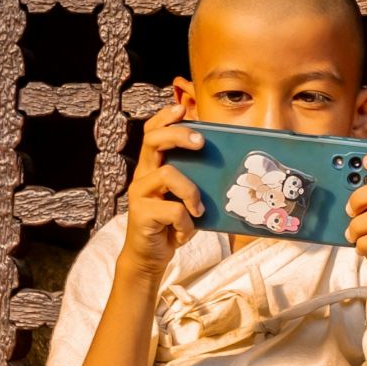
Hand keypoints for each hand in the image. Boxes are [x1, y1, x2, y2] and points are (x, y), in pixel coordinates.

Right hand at [118, 105, 204, 279]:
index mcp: (152, 167)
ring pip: (168, 175)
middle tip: (200, 142)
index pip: (151, 132)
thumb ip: (195, 180)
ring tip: (197, 210)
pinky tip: (184, 232)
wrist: (151, 256)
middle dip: (178, 135)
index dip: (164, 117)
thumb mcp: (185, 198)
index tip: (182, 109)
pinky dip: (186, 223)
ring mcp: (140, 193)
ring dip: (190, 192)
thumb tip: (226, 164)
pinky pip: (173, 209)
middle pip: (153, 140)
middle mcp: (142, 175)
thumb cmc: (172, 224)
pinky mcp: (141, 213)